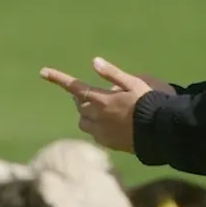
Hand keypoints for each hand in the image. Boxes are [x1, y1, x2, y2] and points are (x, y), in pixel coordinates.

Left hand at [39, 57, 157, 153]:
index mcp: (101, 99)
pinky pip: (96, 135)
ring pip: (84, 122)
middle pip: (79, 106)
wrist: (163, 131)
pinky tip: (111, 125)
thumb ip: (113, 74)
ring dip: (87, 115)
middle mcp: (97, 117)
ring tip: (101, 110)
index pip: (74, 87)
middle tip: (93, 93)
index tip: (42, 71)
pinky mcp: (110, 144)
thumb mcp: (134, 83)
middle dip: (82, 98)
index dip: (58, 78)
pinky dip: (97, 127)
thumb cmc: (151, 102)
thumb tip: (94, 62)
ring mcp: (102, 133)